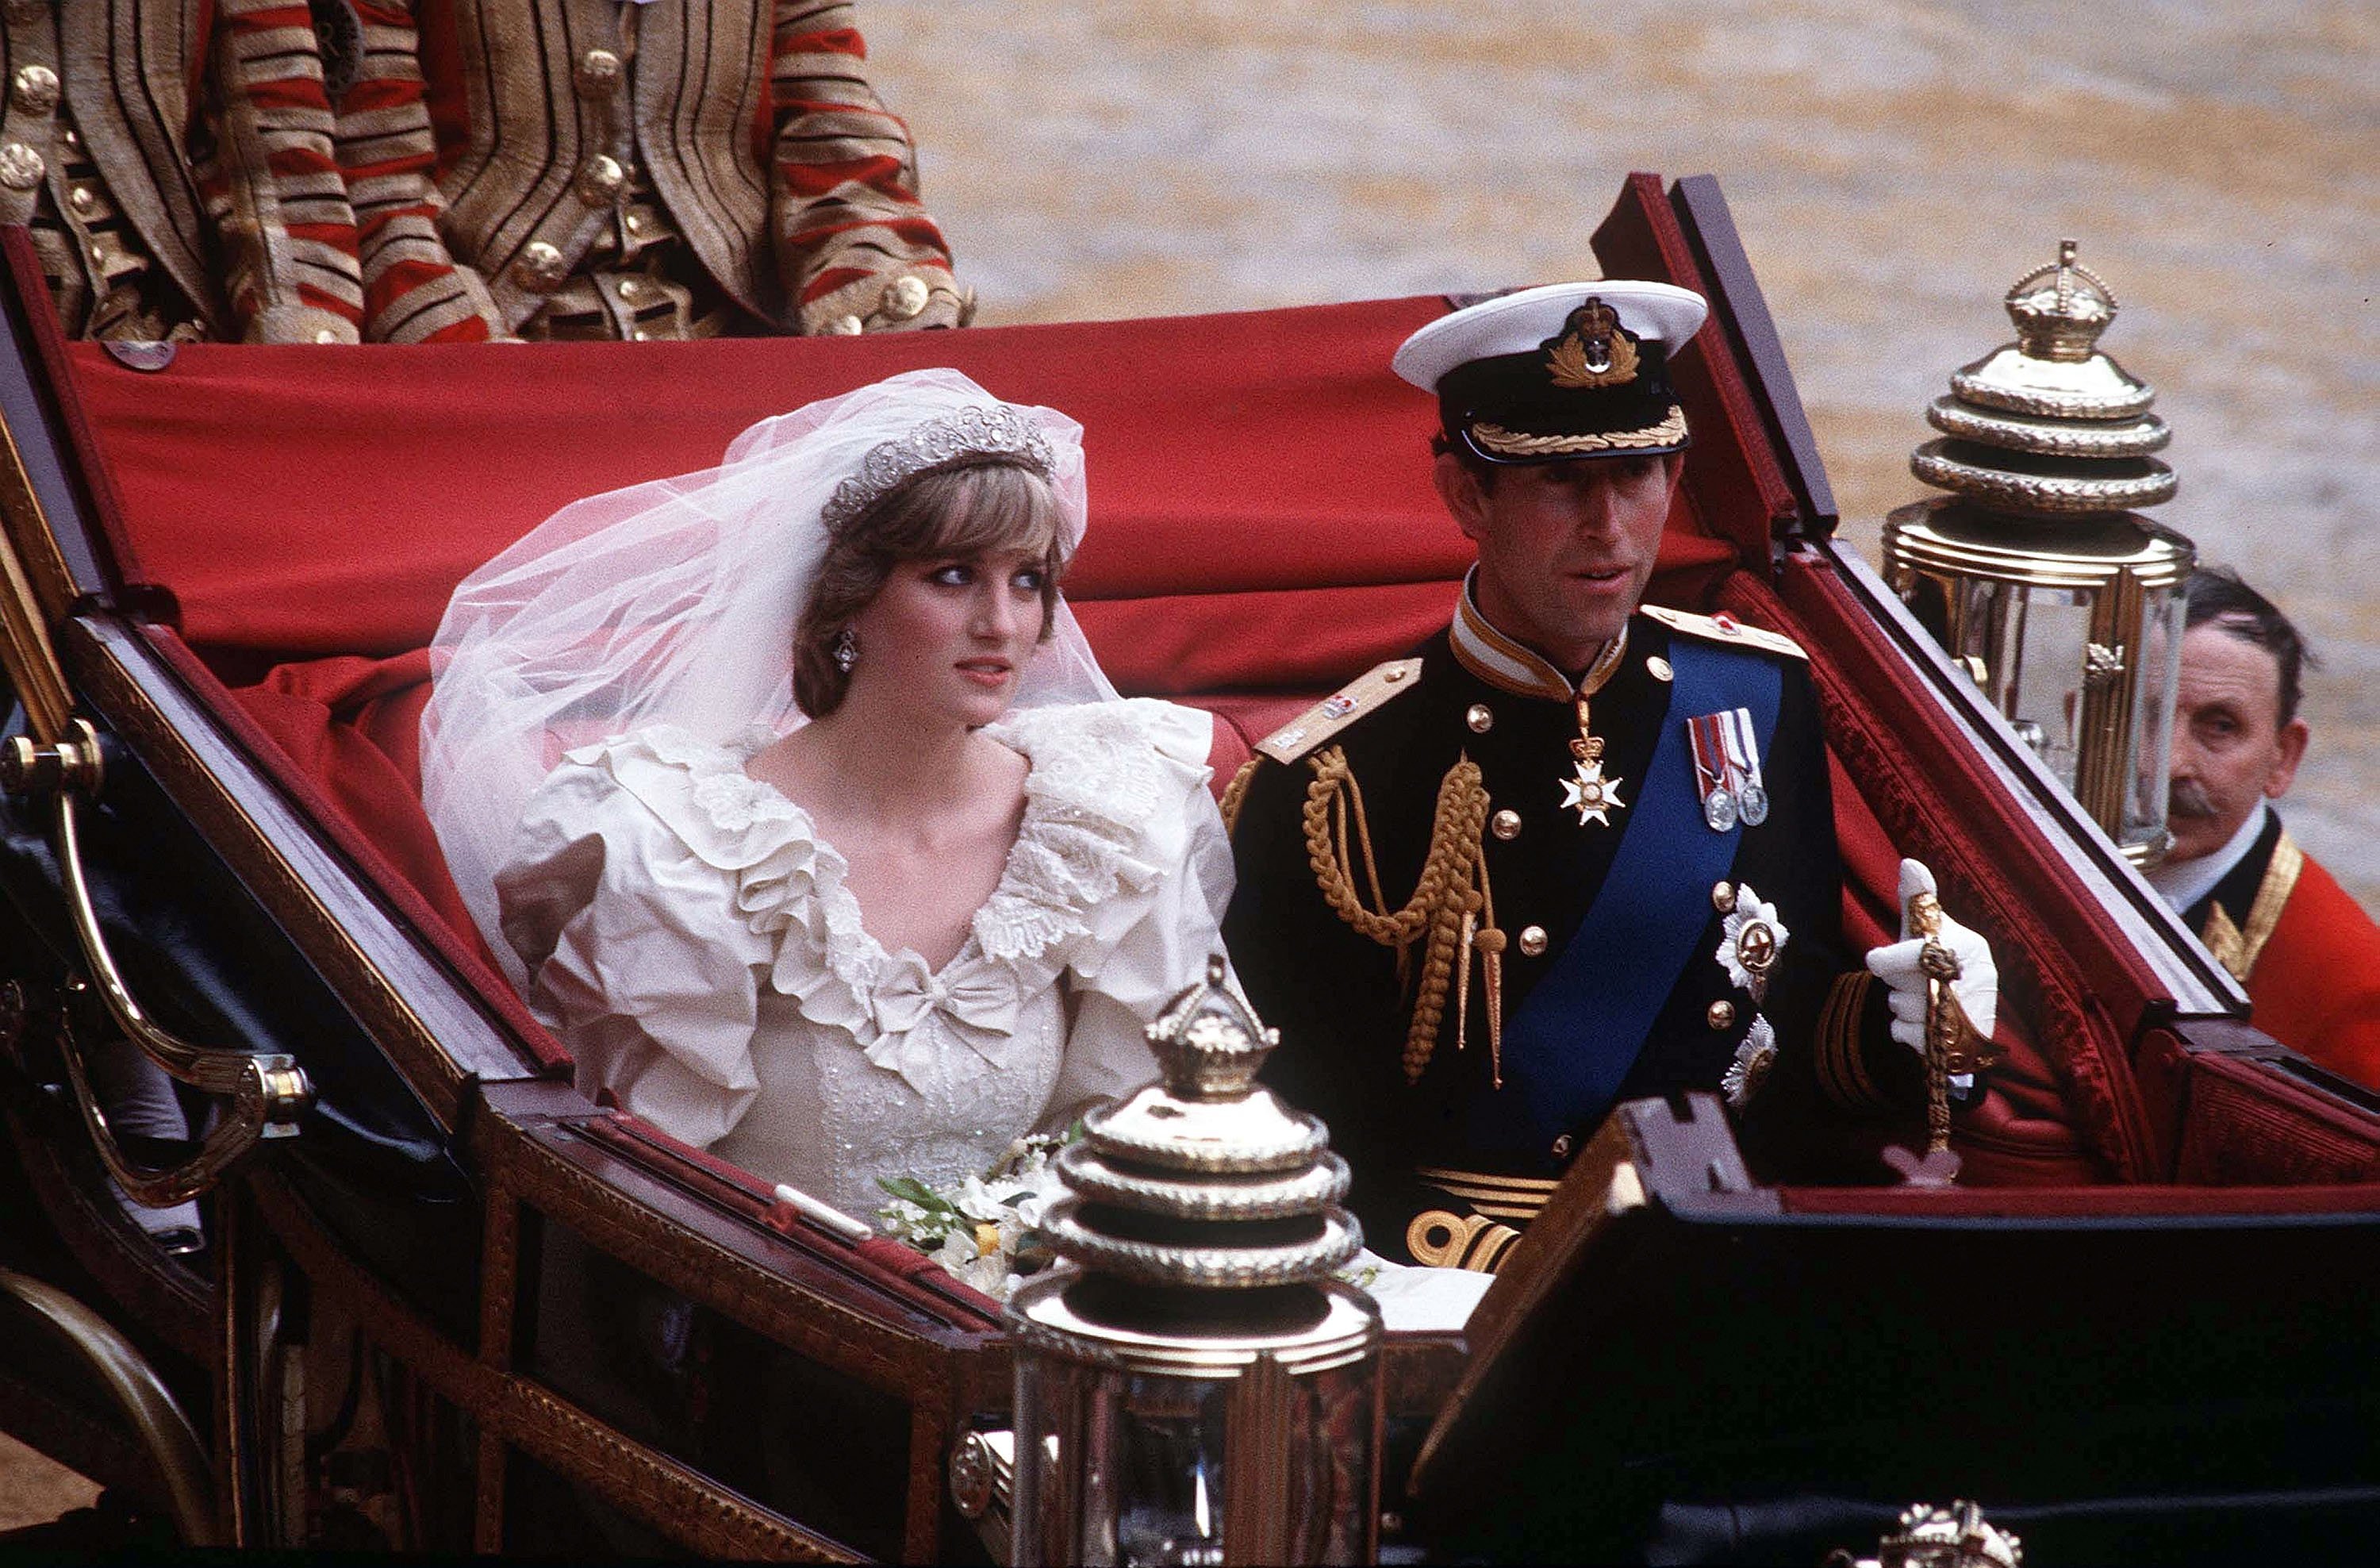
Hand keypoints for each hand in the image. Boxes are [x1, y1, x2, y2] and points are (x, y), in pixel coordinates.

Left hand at [1864, 859, 1996, 1055]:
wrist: (1958, 1015)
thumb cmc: (1937, 961)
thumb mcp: (1926, 928)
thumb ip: (1918, 899)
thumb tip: (1909, 862)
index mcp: (1970, 949)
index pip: (1918, 954)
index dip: (1889, 959)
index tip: (1877, 959)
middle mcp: (1977, 983)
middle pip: (1909, 985)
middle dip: (1898, 983)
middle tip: (1911, 981)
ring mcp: (1969, 1018)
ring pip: (1905, 1010)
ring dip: (1901, 1005)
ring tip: (1920, 1000)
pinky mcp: (1957, 1049)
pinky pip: (1905, 1035)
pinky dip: (1901, 1029)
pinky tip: (1917, 1023)